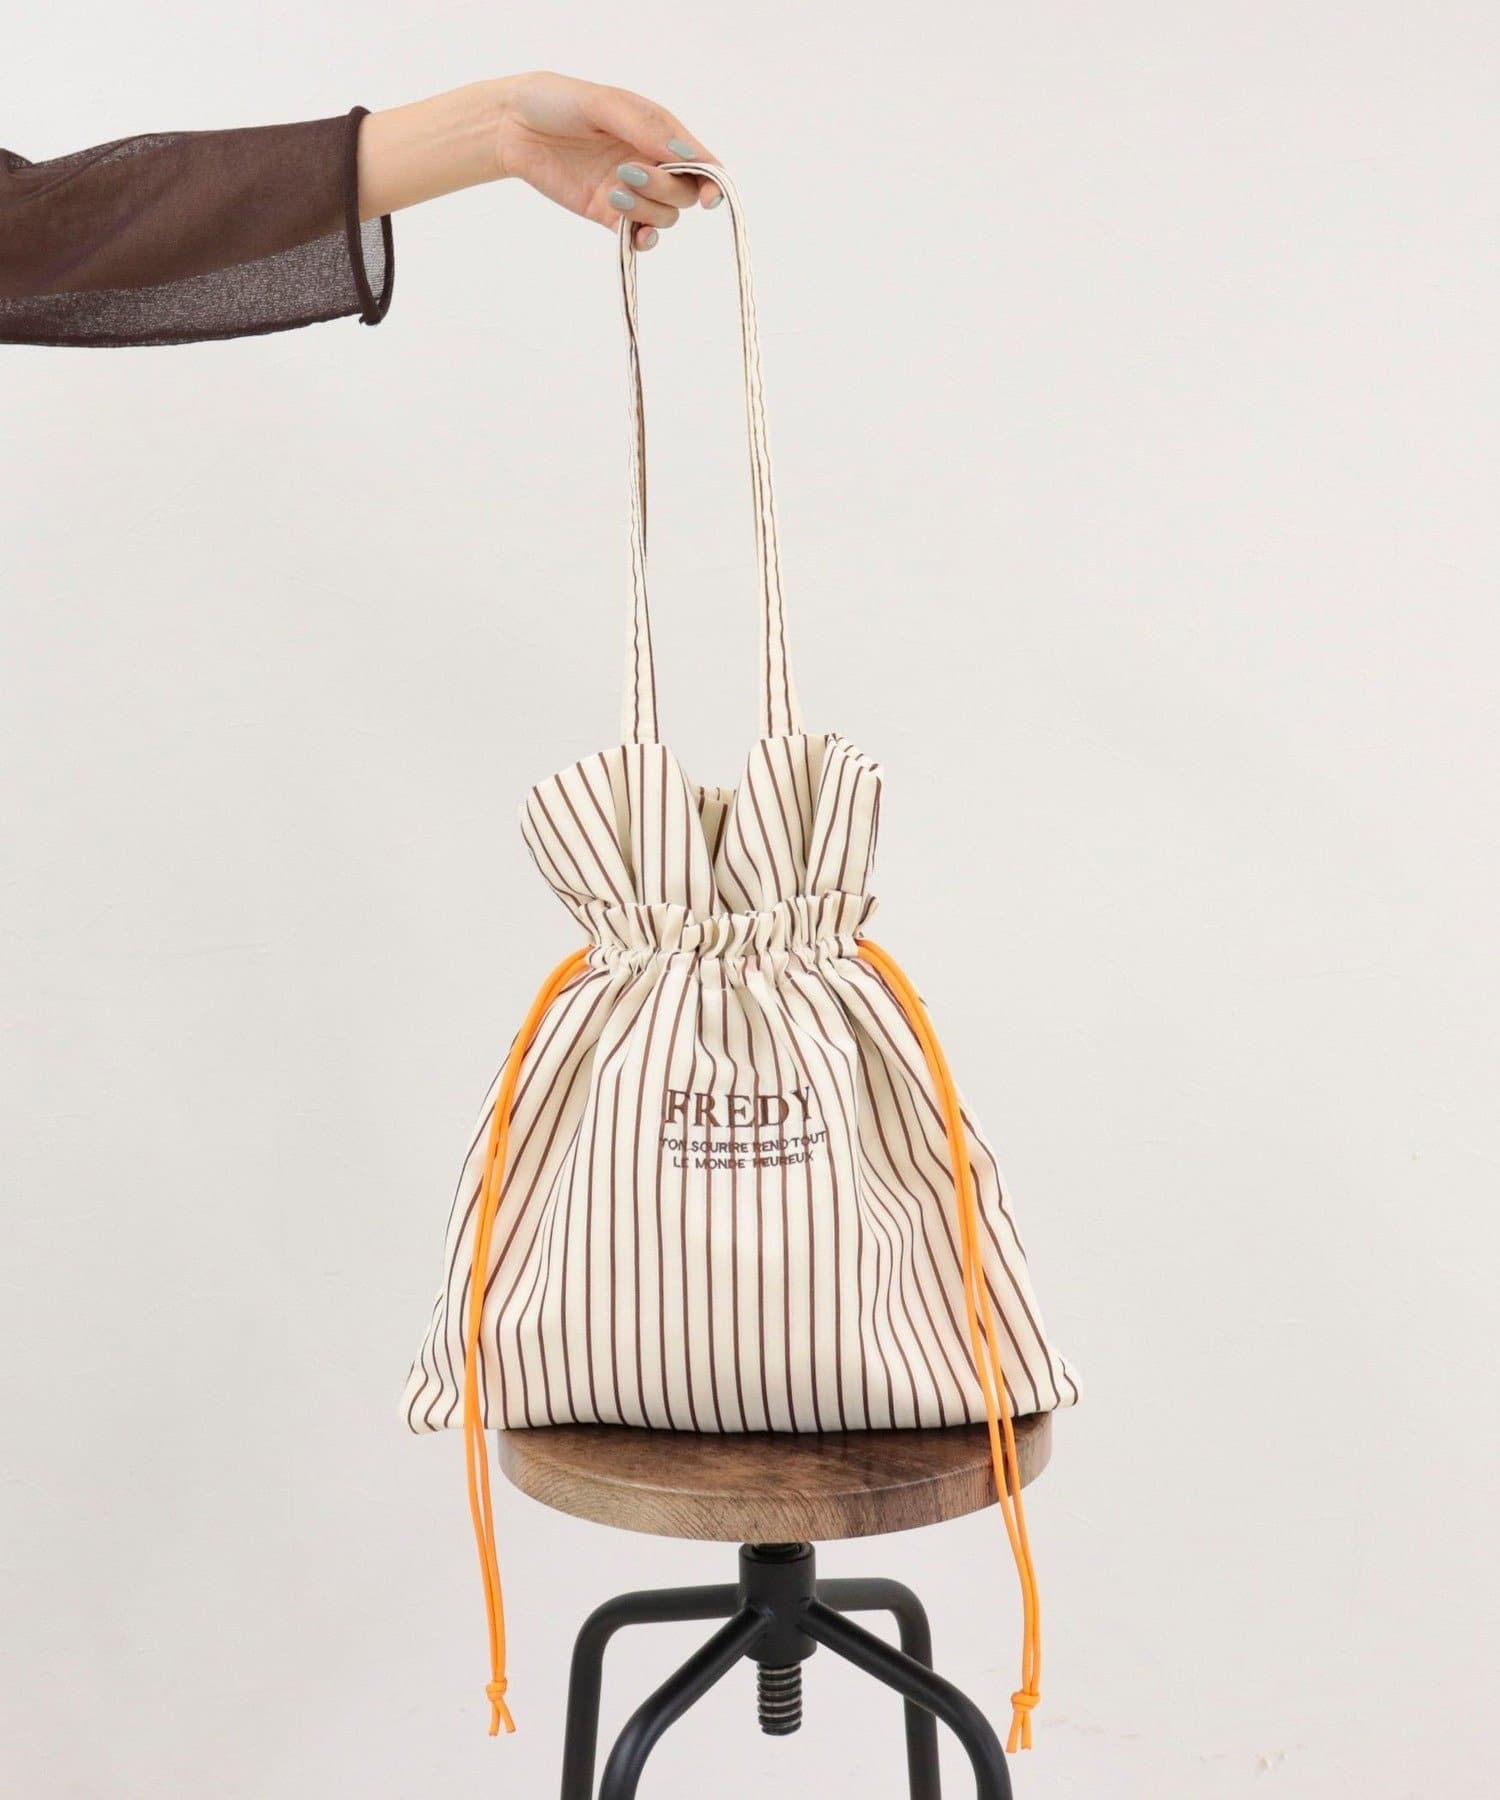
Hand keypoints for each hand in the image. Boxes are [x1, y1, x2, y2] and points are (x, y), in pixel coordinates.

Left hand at [357, 76, 719, 250]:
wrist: (511, 124)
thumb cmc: (556, 101)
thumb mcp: (603, 104)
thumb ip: (644, 128)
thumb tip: (685, 154)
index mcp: (657, 130)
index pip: (699, 161)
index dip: (710, 182)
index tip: (708, 197)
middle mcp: (649, 162)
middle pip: (683, 193)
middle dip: (664, 188)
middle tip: (628, 173)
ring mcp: (630, 190)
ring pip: (663, 216)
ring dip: (646, 210)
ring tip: (613, 191)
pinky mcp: (608, 213)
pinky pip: (638, 235)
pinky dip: (643, 239)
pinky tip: (634, 236)